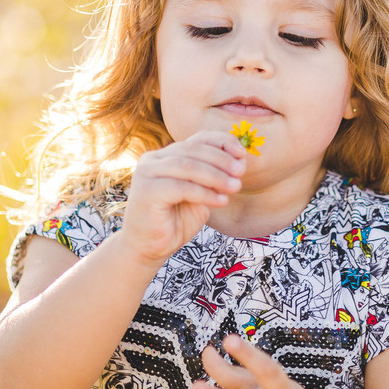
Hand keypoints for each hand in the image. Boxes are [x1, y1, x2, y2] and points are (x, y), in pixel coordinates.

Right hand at [119, 131, 246, 266]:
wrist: (149, 249)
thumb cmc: (175, 222)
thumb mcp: (199, 195)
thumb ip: (212, 178)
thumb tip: (240, 161)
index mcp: (166, 156)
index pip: (197, 139)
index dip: (222, 142)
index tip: (242, 153)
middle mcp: (153, 159)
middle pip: (193, 149)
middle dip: (221, 159)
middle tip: (240, 172)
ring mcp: (147, 173)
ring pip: (188, 166)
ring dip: (216, 175)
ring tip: (235, 186)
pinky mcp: (146, 191)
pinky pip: (182, 187)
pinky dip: (205, 193)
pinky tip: (221, 201)